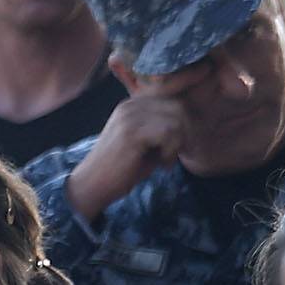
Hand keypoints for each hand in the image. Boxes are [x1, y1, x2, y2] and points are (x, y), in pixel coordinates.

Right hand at [65, 91, 188, 223]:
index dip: (184, 120)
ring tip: (166, 160)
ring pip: (177, 119)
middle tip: (174, 155)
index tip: (180, 143)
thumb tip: (193, 121)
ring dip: (178, 143)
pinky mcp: (132, 131)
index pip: (172, 98)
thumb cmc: (120, 170)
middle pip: (178, 106)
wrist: (91, 187)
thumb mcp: (144, 142)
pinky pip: (169, 132)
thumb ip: (162, 127)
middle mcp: (131, 105)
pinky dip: (171, 150)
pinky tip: (161, 164)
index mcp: (133, 104)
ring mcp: (130, 116)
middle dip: (184, 132)